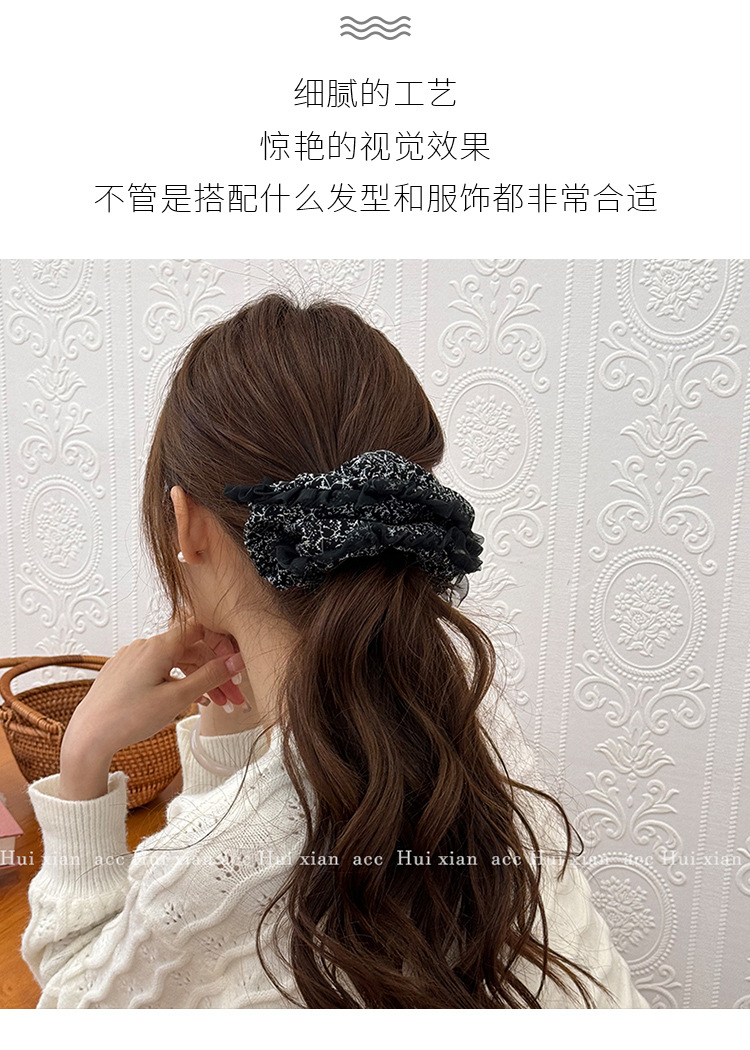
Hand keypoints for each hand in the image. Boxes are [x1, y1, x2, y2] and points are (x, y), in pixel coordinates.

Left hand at [58, 619, 244, 798]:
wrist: (88, 737)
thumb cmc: (127, 718)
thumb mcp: (177, 698)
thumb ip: (210, 676)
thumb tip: (235, 661)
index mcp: (158, 646)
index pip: (201, 627)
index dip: (223, 642)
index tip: (236, 664)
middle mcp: (145, 646)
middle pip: (192, 649)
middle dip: (215, 672)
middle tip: (233, 696)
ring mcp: (134, 658)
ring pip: (177, 661)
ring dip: (199, 679)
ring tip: (215, 704)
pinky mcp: (126, 671)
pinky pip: (161, 669)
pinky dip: (179, 681)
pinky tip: (189, 700)